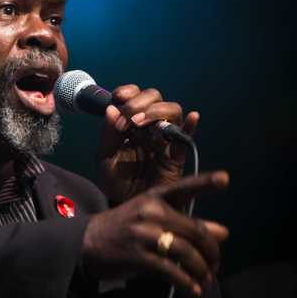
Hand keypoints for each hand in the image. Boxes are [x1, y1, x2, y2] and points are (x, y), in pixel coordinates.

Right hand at [82, 171, 229, 295]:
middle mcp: (151, 212)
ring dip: (201, 270)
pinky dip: (186, 283)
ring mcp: (144, 234)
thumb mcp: (152, 218)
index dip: (206, 183)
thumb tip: (223, 232)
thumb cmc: (124, 228)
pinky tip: (192, 290)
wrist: (86, 242)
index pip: (184, 188)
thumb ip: (186, 223)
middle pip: (196, 231)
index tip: (225, 178)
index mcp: (155, 198)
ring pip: (186, 253)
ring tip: (204, 278)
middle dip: (212, 251)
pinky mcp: (138, 257)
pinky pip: (170, 272)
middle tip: (215, 264)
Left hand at [95, 85, 198, 202]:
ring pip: (172, 111)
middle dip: (139, 102)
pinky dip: (190, 125)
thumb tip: (111, 109)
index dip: (129, 92)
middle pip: (154, 98)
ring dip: (156, 111)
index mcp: (131, 123)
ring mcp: (164, 139)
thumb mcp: (104, 157)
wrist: (127, 205)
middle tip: (126, 118)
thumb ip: (107, 134)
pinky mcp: (175, 155)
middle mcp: (149, 126)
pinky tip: (192, 118)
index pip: (135, 96)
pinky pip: (186, 137)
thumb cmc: (116, 181)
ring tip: (139, 122)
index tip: (117, 97)